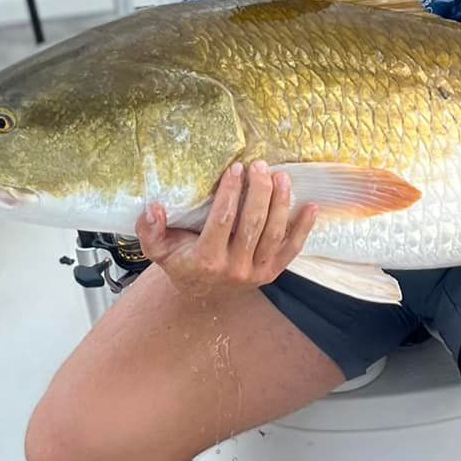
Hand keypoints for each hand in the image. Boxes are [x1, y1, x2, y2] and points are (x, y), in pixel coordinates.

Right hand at [136, 159, 319, 294]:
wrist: (200, 293)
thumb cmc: (180, 261)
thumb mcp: (157, 248)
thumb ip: (149, 229)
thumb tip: (154, 208)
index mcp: (207, 259)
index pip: (222, 220)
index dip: (230, 193)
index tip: (236, 168)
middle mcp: (234, 268)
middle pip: (252, 224)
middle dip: (259, 192)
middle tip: (261, 166)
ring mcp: (256, 272)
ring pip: (274, 234)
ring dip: (281, 203)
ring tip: (282, 177)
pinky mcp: (272, 272)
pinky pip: (291, 250)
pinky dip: (303, 229)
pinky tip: (311, 207)